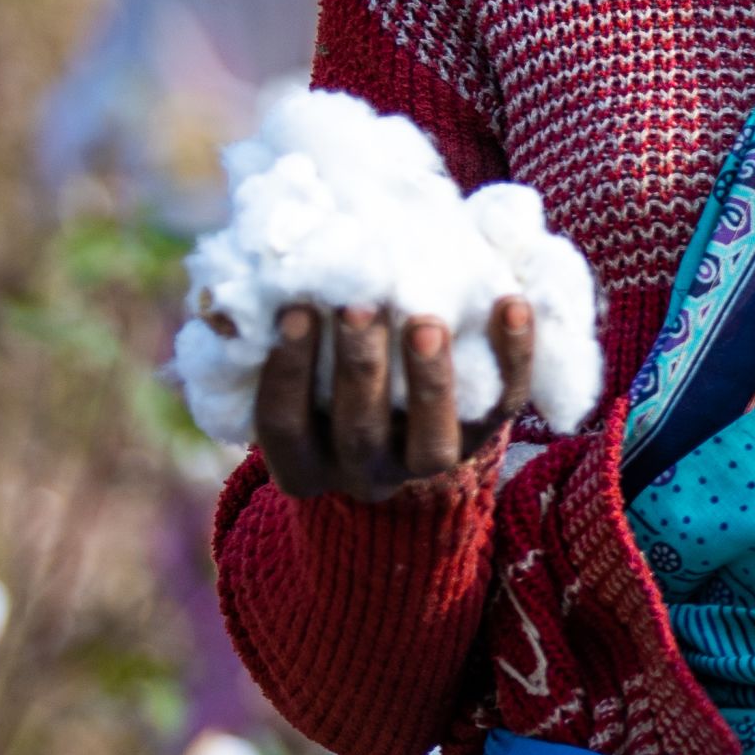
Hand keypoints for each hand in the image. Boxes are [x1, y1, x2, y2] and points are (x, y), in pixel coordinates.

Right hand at [251, 298, 531, 501]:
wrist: (406, 409)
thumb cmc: (334, 363)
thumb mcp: (299, 355)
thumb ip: (278, 322)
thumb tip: (240, 283)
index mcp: (303, 459)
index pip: (283, 425)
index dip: (286, 372)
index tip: (294, 311)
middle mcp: (363, 472)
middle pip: (358, 431)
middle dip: (358, 366)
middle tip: (359, 305)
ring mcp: (427, 461)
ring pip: (432, 442)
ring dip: (429, 377)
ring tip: (426, 319)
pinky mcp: (485, 434)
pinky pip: (505, 403)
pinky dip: (514, 355)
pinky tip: (511, 303)